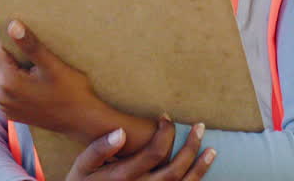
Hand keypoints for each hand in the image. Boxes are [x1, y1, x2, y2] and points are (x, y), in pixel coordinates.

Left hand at [0, 20, 107, 142]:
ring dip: (17, 67)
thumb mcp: (52, 65)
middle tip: (38, 56)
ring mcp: (6, 107)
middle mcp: (1, 96)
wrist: (83, 122)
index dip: (9, 37)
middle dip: (15, 54)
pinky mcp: (12, 113)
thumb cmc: (72, 92)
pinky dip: (20, 81)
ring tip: (40, 70)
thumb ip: (30, 45)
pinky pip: (9, 88)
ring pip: (4, 73)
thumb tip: (12, 25)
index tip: (27, 37)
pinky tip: (38, 83)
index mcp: (8, 82)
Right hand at [66, 118, 216, 180]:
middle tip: (200, 127)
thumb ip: (99, 149)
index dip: (165, 133)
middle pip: (175, 170)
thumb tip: (121, 132)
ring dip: (200, 169)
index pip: (155, 152)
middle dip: (191, 147)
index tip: (166, 118)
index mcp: (124, 176)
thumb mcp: (82, 167)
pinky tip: (200, 172)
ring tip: (212, 151)